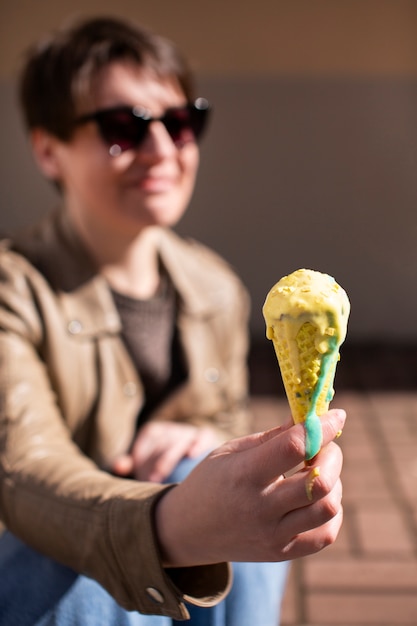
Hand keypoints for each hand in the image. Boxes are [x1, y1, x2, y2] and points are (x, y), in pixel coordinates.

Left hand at [111, 421, 221, 481]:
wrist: (188, 463)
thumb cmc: (158, 469)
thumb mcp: (142, 465)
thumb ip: (130, 464)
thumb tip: (118, 467)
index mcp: (153, 432)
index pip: (148, 437)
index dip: (144, 454)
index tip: (144, 475)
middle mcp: (170, 429)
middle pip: (164, 441)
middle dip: (159, 460)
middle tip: (155, 480)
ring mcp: (187, 431)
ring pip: (180, 438)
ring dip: (174, 455)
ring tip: (172, 476)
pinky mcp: (204, 435)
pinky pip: (202, 436)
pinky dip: (198, 442)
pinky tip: (193, 455)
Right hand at [155, 409, 345, 566]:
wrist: (188, 530)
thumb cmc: (211, 480)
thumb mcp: (232, 450)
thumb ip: (273, 437)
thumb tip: (308, 417)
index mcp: (245, 474)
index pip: (294, 447)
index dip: (321, 427)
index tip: (336, 415)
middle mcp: (261, 507)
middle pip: (320, 481)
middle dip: (332, 455)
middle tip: (322, 447)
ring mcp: (273, 535)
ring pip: (328, 508)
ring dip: (334, 483)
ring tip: (316, 473)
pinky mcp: (282, 553)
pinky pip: (325, 535)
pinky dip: (330, 512)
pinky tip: (316, 499)